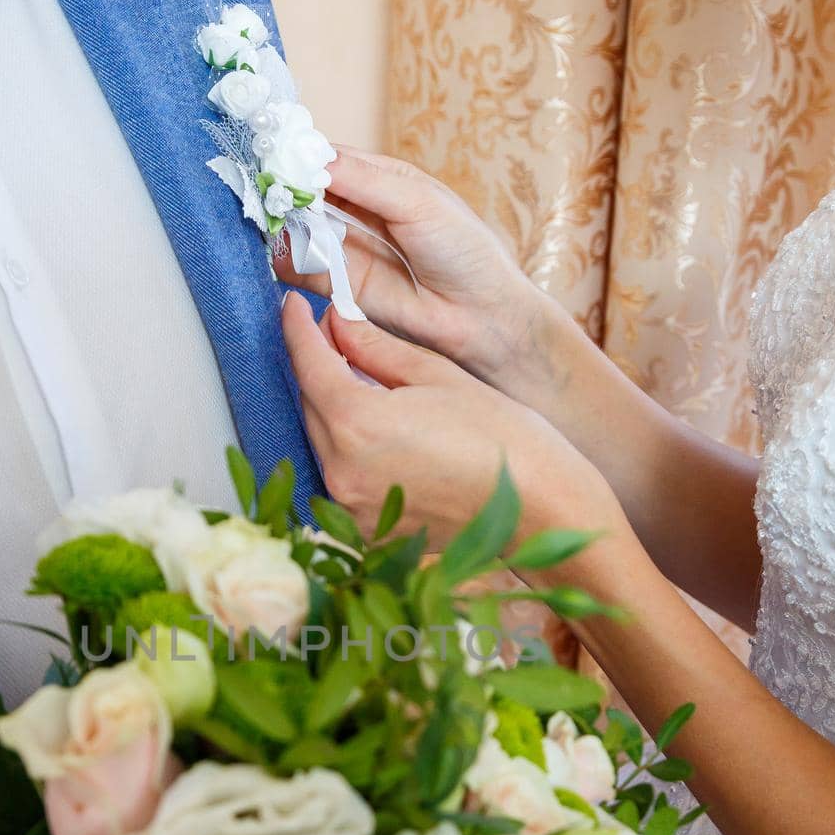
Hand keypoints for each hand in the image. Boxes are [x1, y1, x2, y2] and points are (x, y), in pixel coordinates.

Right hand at [275, 147, 554, 391]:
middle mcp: (357, 210)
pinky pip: (300, 269)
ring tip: (263, 217)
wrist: (479, 317)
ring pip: (298, 228)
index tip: (271, 153)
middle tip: (259, 187)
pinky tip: (274, 251)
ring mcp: (345, 248)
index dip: (299, 156)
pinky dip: (283, 260)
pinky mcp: (338, 287)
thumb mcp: (416, 201)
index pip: (328, 159)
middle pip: (305, 192)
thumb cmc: (463, 250)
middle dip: (283, 189)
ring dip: (280, 223)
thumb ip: (364, 180)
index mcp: (380, 179)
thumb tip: (313, 161)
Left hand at [282, 295, 625, 560]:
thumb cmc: (503, 438)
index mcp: (357, 424)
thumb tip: (336, 322)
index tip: (293, 306)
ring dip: (332, 408)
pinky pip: (341, 474)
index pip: (308, 364)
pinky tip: (377, 429)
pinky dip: (349, 447)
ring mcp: (351, 506)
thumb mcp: (438, 376)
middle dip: (317, 367)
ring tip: (359, 379)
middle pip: (309, 405)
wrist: (541, 510)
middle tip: (332, 335)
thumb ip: (376, 348)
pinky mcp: (366, 529)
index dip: (297, 329)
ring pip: (321, 441)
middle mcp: (342, 470)